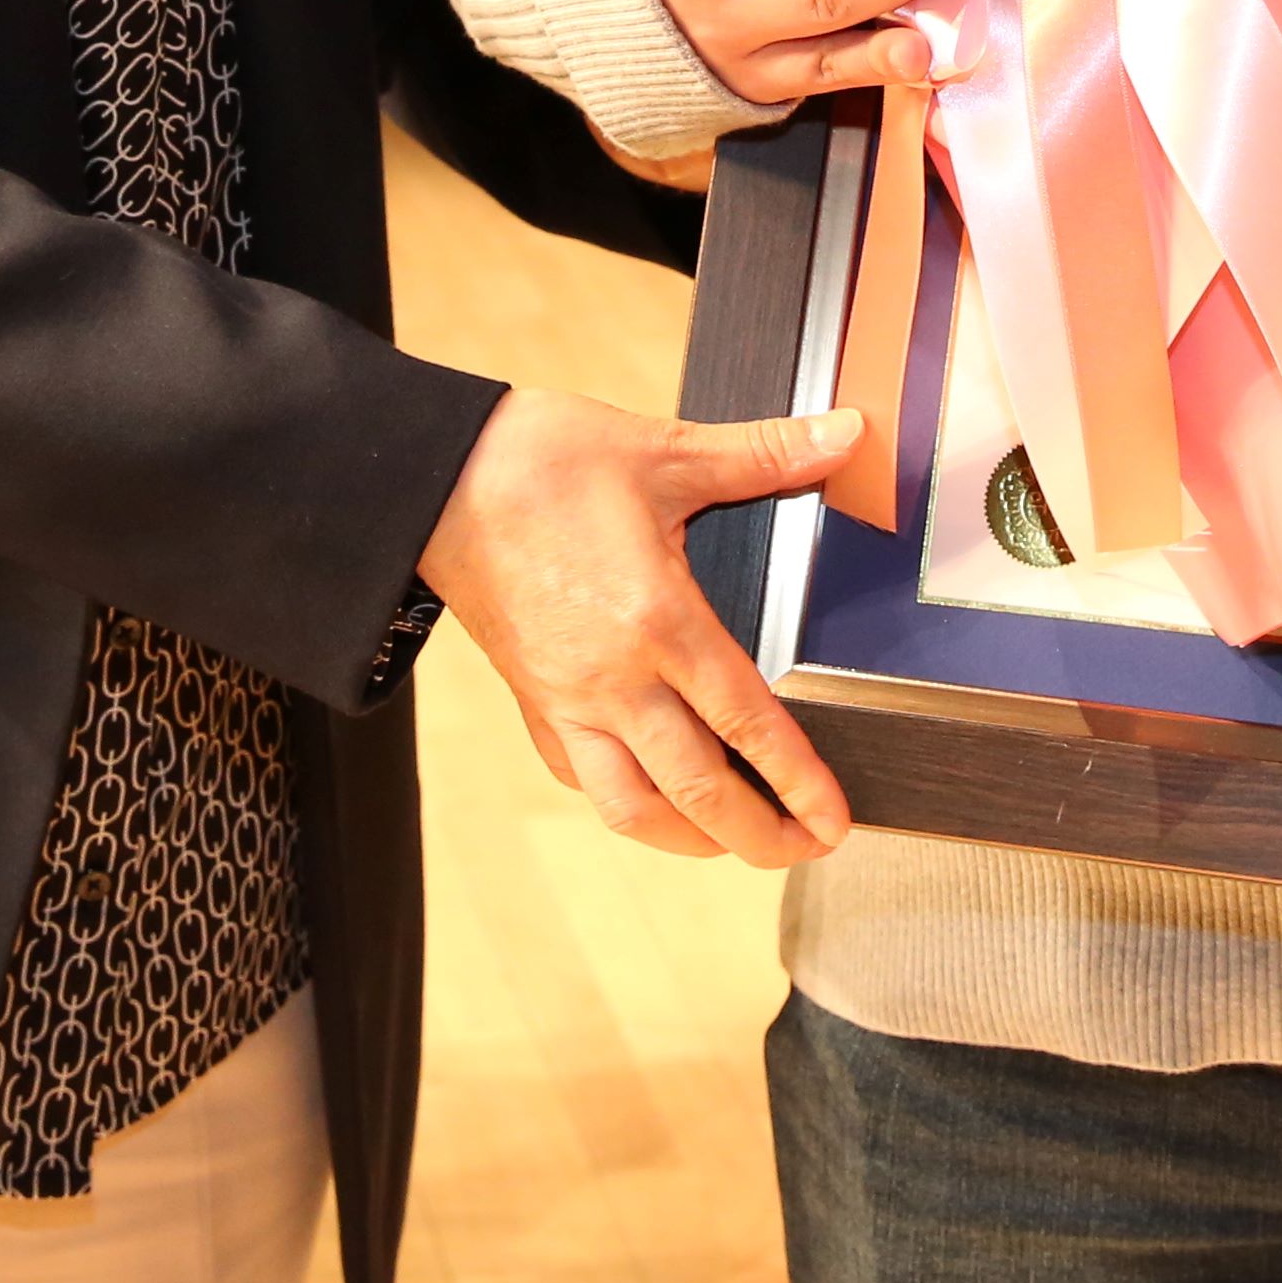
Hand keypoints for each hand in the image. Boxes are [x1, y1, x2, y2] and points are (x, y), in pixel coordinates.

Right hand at [417, 388, 860, 864]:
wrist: (436, 478)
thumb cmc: (542, 461)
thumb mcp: (664, 450)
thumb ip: (764, 453)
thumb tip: (845, 432)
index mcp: (658, 620)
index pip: (746, 723)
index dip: (799, 781)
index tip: (834, 820)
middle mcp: (613, 678)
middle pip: (696, 792)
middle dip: (761, 836)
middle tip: (806, 850)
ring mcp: (567, 699)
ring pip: (631, 808)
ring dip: (691, 839)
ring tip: (736, 843)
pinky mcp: (532, 702)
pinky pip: (582, 778)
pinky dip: (628, 803)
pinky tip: (655, 800)